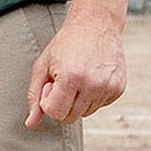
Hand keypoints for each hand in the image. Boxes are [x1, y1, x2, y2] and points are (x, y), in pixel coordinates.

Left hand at [25, 12, 126, 127]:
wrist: (96, 26)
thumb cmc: (64, 45)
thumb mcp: (42, 66)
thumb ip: (34, 96)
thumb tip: (31, 124)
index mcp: (71, 78)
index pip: (55, 113)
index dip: (48, 102)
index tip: (50, 85)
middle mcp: (93, 85)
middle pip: (70, 117)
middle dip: (61, 104)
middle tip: (61, 81)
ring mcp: (108, 88)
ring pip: (85, 114)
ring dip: (77, 101)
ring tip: (76, 77)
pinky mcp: (119, 90)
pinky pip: (99, 106)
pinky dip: (91, 97)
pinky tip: (90, 77)